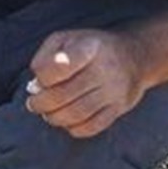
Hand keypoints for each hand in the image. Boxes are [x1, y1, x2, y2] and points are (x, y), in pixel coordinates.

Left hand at [25, 28, 147, 137]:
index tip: (40, 80)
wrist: (133, 56)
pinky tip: (67, 121)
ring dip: (54, 118)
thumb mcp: (64, 39)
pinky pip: (92, 126)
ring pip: (75, 114)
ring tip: (47, 113)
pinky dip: (74, 128)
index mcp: (88, 47)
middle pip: (62, 95)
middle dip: (40, 104)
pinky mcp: (119, 107)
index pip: (58, 67)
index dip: (42, 78)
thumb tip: (36, 87)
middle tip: (34, 104)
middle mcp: (103, 68)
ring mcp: (113, 90)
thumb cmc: (89, 49)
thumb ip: (44, 59)